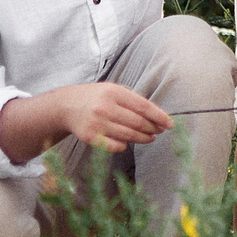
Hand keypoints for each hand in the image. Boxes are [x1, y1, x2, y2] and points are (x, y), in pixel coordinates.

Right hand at [53, 82, 172, 154]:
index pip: (143, 106)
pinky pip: (115, 146)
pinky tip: (128, 142)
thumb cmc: (97, 97)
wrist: (67, 106)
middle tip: (160, 131)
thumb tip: (158, 116)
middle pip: (137, 123)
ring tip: (150, 137)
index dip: (159, 116)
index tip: (170, 124)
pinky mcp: (90, 137)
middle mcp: (105, 107)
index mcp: (114, 92)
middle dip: (153, 129)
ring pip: (128, 136)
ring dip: (143, 138)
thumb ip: (133, 100)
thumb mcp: (114, 90)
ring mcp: (97, 123)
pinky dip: (124, 146)